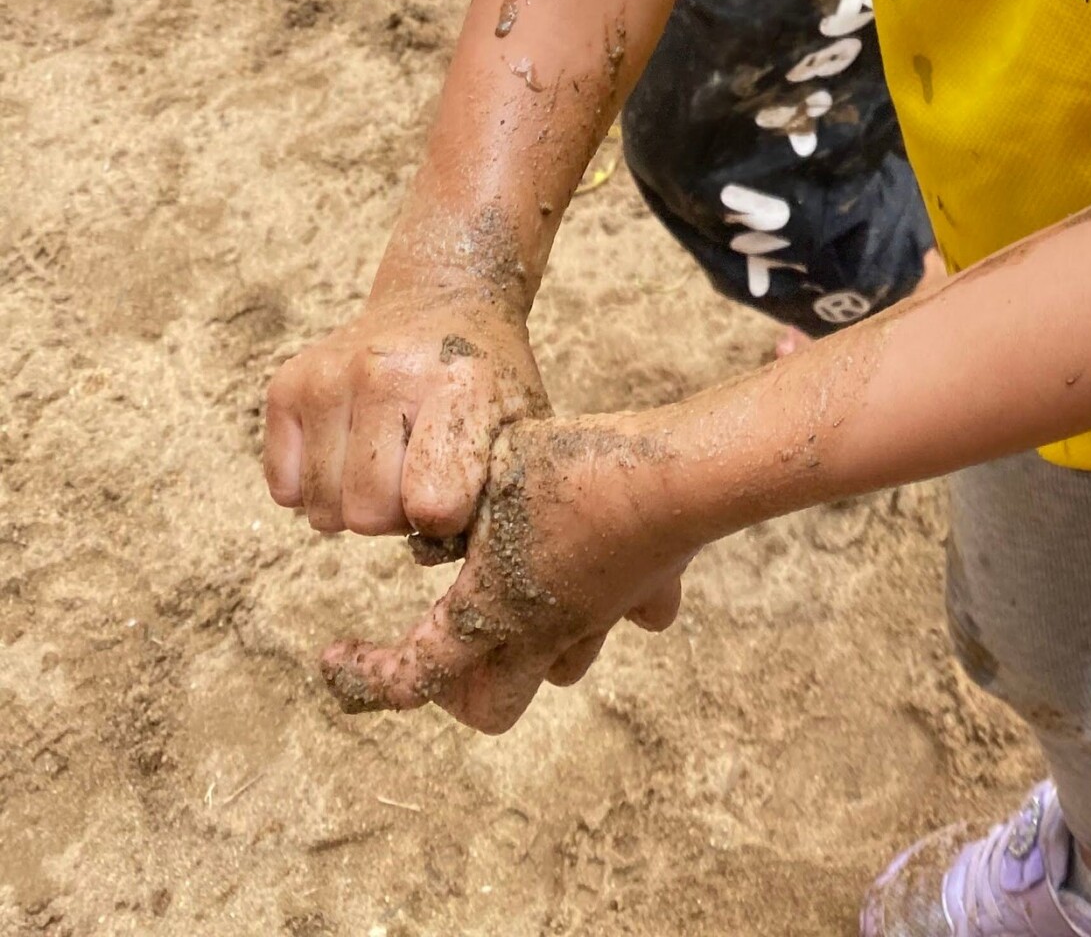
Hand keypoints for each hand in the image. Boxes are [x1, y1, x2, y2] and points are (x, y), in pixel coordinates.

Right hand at [263, 285, 549, 543]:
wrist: (440, 297)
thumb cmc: (486, 376)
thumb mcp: (520, 421)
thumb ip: (501, 490)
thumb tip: (450, 555)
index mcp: (456, 384)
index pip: (432, 504)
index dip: (446, 520)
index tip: (457, 496)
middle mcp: (383, 373)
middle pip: (368, 517)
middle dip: (397, 516)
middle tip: (418, 477)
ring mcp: (326, 376)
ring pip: (322, 511)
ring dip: (356, 504)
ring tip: (387, 460)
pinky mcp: (285, 385)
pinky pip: (285, 490)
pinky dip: (316, 488)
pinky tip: (351, 451)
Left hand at [319, 417, 691, 733]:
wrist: (676, 476)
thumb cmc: (575, 468)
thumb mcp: (488, 469)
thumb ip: (451, 498)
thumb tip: (428, 521)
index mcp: (489, 613)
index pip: (410, 675)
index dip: (361, 677)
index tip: (328, 657)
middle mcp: (542, 632)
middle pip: (488, 707)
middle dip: (454, 687)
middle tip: (435, 640)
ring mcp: (595, 618)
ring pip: (556, 671)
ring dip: (524, 647)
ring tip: (509, 593)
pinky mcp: (639, 591)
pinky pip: (618, 617)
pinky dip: (599, 603)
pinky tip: (595, 558)